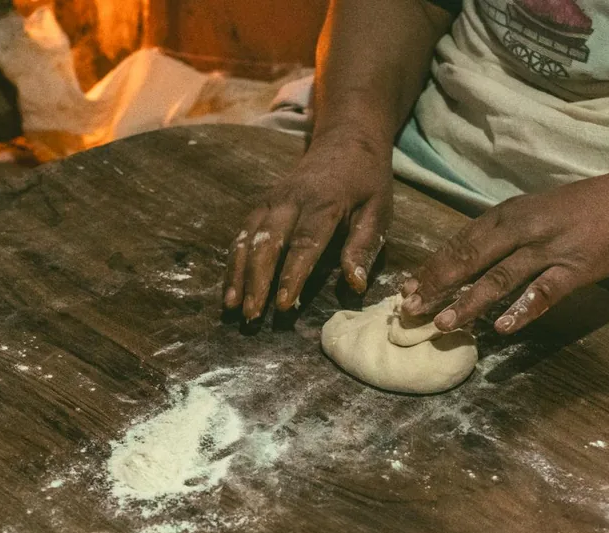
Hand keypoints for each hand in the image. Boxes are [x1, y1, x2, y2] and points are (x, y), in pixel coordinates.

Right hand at [224, 131, 393, 319]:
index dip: (292, 275)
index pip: (304, 243)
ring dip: (238, 274)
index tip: (283, 305)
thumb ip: (364, 247)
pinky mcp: (262, 204)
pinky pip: (243, 233)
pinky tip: (230, 287)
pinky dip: (233, 261)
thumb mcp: (378, 211)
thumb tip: (355, 286)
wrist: (346, 140)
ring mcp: (273, 200)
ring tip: (232, 306)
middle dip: (256, 281)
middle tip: (251, 315)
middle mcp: (292, 201)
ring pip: (248, 238)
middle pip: (268, 243)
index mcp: (324, 204)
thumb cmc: (367, 183)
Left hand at [401, 173, 608, 333]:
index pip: (458, 243)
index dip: (430, 267)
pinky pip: (543, 292)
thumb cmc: (574, 211)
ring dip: (469, 303)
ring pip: (500, 277)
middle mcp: (520, 229)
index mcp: (505, 215)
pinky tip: (502, 328)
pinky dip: (522, 310)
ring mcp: (547, 249)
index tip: (404, 289)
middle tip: (410, 309)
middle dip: (437, 286)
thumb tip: (458, 260)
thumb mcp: (529, 213)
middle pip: (470, 259)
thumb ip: (496, 235)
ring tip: (443, 325)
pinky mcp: (574, 268)